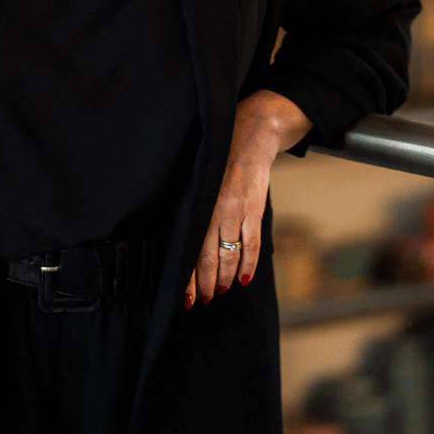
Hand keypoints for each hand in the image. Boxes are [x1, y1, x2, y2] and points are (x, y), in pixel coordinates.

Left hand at [183, 90, 312, 307]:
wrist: (249, 134)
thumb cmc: (217, 158)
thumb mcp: (197, 178)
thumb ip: (191, 205)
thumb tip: (179, 239)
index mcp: (197, 201)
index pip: (189, 246)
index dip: (186, 274)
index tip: (183, 296)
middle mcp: (214, 207)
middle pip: (208, 255)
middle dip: (204, 282)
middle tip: (200, 300)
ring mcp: (236, 208)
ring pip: (230, 253)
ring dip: (224, 277)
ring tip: (219, 291)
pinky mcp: (254, 207)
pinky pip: (252, 242)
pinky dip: (248, 264)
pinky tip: (243, 279)